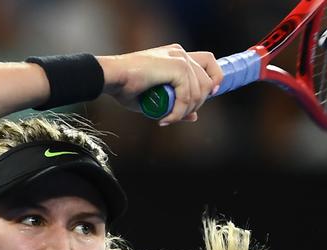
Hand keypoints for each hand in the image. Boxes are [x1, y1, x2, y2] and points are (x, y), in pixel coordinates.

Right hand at [97, 44, 222, 125]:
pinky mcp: (177, 67)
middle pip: (208, 80)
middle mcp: (181, 53)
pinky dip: (177, 112)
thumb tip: (195, 116)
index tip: (209, 95)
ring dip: (185, 111)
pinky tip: (164, 119)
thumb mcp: (157, 100)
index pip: (208, 62)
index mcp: (177, 55)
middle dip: (197, 103)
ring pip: (199, 92)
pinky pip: (187, 96)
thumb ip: (178, 105)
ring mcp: (180, 59)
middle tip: (176, 115)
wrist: (112, 77)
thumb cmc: (126, 87)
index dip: (214, 79)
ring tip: (167, 118)